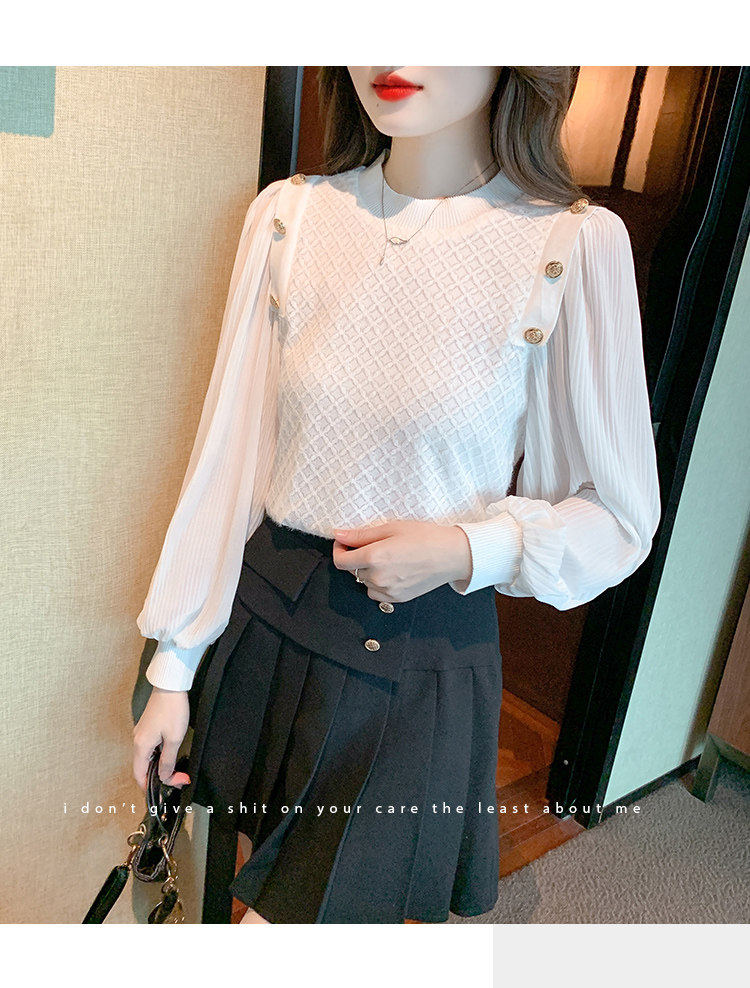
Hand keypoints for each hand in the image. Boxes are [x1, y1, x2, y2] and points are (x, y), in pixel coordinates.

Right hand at [132, 687, 190, 791]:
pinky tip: (171, 757)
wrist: (170, 685)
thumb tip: (163, 777)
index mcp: (141, 746)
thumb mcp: (174, 739)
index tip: (168, 791)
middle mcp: (138, 741)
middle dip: (159, 778)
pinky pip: (150, 748)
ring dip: (160, 767)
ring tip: (176, 772)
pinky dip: (159, 756)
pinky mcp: (148, 727)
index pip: (139, 775)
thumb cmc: (172, 709)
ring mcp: (142, 733)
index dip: (150, 787)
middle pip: (143, 768)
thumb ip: (167, 760)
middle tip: (178, 781)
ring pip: (148, 758)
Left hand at [332, 520, 472, 602]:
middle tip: (374, 544)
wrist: (452, 555)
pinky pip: (376, 592)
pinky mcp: (397, 599)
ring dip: (367, 571)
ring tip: (388, 557)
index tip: (345, 542)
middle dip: (356, 557)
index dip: (339, 549)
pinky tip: (393, 571)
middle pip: (352, 570)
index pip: (341, 561)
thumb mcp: (391, 528)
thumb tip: (338, 534)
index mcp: (373, 557)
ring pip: (364, 581)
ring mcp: (387, 591)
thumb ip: (361, 534)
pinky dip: (378, 583)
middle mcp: (378, 577)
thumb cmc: (425, 537)